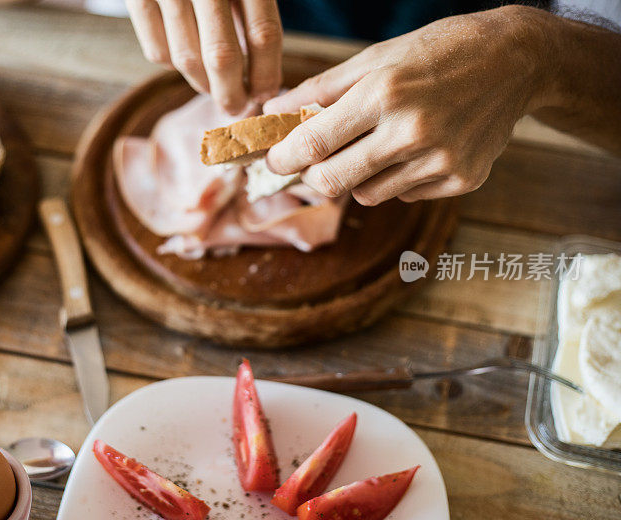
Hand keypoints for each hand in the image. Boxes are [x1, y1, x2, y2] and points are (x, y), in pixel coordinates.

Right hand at [126, 0, 282, 113]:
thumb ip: (256, 9)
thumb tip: (264, 76)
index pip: (264, 35)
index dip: (267, 74)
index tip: (267, 94)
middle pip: (223, 58)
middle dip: (232, 93)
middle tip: (238, 107)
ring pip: (187, 60)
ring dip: (203, 84)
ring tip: (214, 87)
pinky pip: (156, 52)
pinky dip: (172, 64)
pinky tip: (186, 58)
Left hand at [264, 6, 548, 204]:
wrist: (516, 61)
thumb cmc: (438, 52)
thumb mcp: (376, 58)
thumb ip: (320, 89)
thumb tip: (273, 110)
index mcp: (384, 93)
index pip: (314, 143)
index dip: (283, 158)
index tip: (272, 161)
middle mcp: (412, 131)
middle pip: (333, 182)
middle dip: (314, 176)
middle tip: (314, 162)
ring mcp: (440, 160)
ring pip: (367, 196)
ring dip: (358, 177)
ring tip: (377, 145)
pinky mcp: (462, 179)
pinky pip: (404, 196)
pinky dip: (398, 181)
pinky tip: (416, 150)